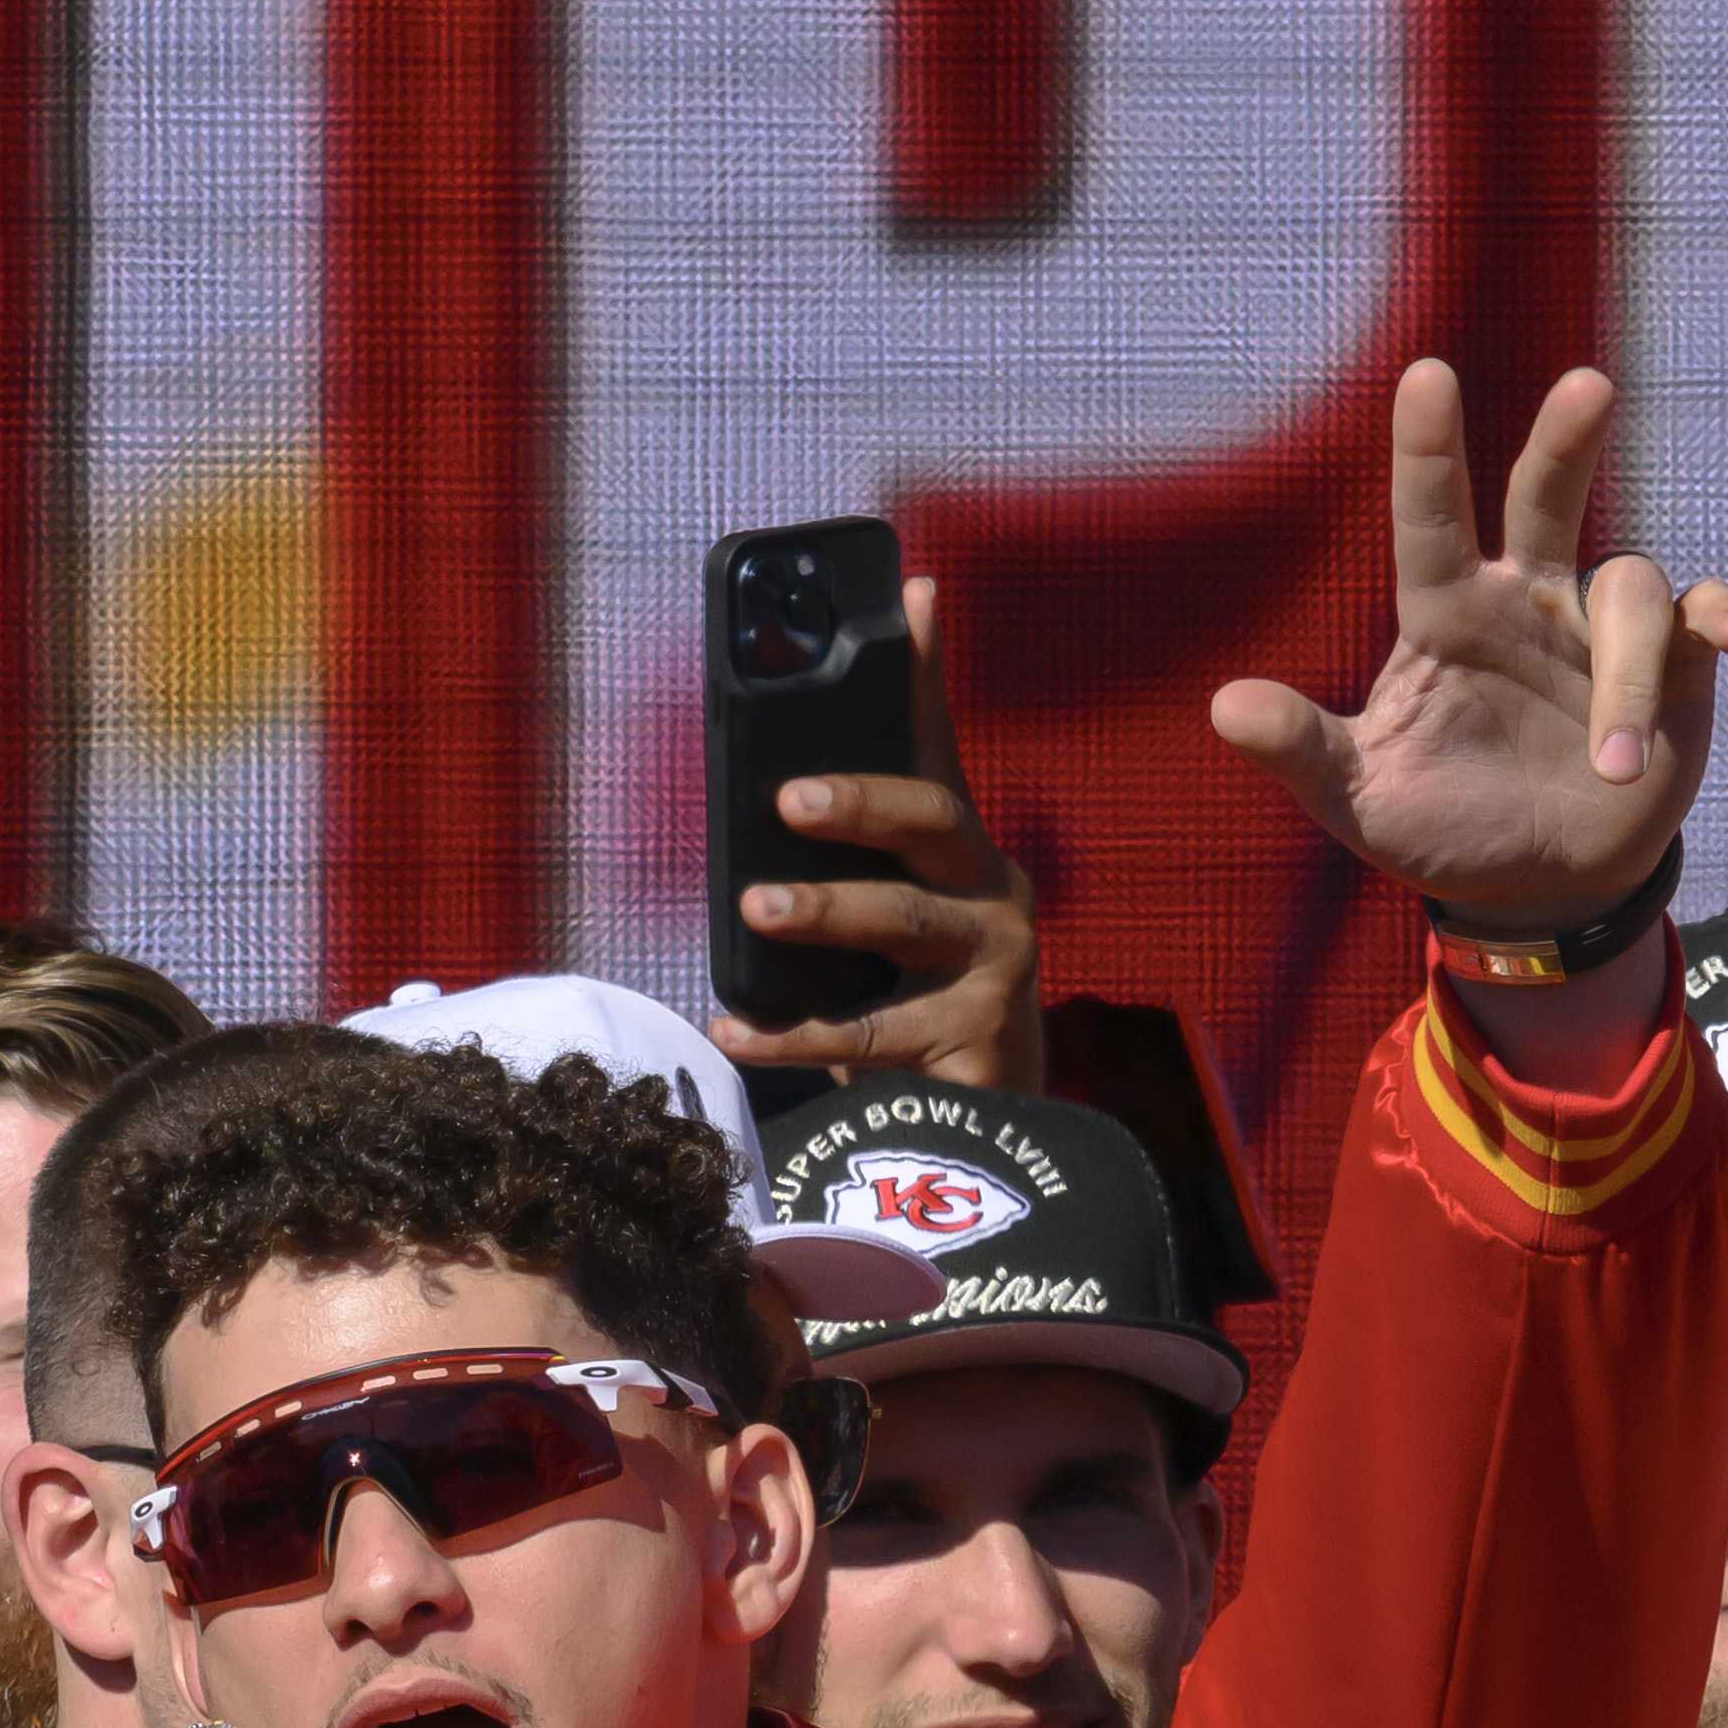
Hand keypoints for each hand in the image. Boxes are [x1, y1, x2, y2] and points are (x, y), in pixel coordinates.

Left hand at [713, 573, 1035, 1088]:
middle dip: (861, 800)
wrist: (979, 1131)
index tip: (912, 595)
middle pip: (931, 820)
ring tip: (754, 907)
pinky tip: (732, 1027)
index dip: (925, 672)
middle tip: (789, 796)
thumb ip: (836, 867)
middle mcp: (990, 891)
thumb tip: (763, 796)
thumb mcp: (872, 928)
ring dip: (826, 909)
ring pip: (905, 922)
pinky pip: (870, 1031)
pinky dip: (790, 1032)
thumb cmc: (909, 1006)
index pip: (937, 747)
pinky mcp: (978, 1037)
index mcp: (958, 853)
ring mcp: (994, 962)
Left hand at [1209, 361, 1727, 932]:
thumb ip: (1302, 751)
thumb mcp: (1359, 801)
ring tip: (1613, 769)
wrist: (1540, 883)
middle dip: (1565, 440)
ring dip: (1629, 682)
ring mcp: (1601, 625)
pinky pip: (1703, 613)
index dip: (1426, 451)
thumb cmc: (1440, 827)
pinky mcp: (1676, 657)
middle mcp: (1525, 601)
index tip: (1426, 373)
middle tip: (1586, 386)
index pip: (1430, 521)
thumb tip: (1224, 707)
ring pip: (1631, 593)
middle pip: (1545, 495)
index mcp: (1445, 619)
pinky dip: (1724, 618)